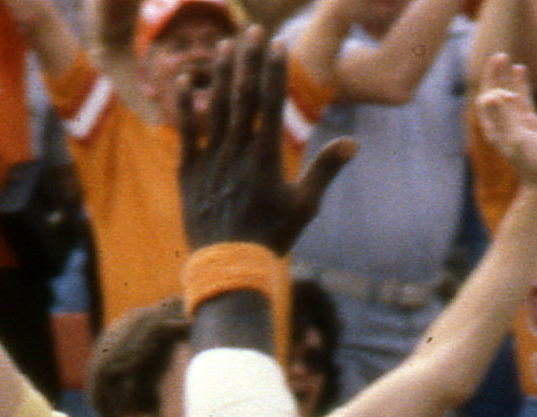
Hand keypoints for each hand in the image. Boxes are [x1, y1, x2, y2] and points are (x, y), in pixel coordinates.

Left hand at [181, 26, 352, 252]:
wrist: (229, 267)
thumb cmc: (272, 236)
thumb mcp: (305, 204)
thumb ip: (325, 169)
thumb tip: (353, 143)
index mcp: (266, 157)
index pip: (272, 104)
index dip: (275, 71)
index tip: (278, 44)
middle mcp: (237, 153)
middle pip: (243, 97)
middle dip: (248, 61)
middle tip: (252, 30)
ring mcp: (211, 161)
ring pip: (215, 108)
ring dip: (220, 74)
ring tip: (225, 44)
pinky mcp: (189, 173)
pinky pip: (185, 133)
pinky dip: (183, 106)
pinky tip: (183, 79)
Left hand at [470, 54, 536, 203]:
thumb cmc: (532, 162)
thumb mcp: (516, 139)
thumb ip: (503, 118)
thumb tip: (490, 96)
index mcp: (493, 129)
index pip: (486, 101)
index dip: (494, 90)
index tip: (509, 95)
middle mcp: (501, 124)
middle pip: (492, 93)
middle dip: (493, 75)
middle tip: (498, 55)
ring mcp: (516, 122)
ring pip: (507, 93)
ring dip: (504, 76)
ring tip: (504, 58)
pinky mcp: (530, 122)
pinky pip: (522, 98)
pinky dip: (520, 84)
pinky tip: (520, 69)